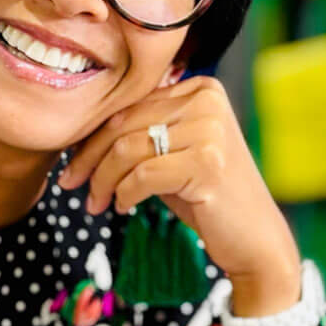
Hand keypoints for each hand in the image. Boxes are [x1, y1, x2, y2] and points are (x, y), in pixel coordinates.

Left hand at [59, 77, 301, 316]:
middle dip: (89, 158)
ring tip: (96, 203)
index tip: (73, 162)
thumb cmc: (207, 196)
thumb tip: (80, 134)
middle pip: (124, 123)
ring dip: (103, 181)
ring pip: (127, 150)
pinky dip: (124, 194)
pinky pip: (143, 176)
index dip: (93, 134)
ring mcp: (210, 132)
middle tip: (71, 184)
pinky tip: (122, 207)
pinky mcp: (207, 165)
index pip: (130, 104)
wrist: (254, 237)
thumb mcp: (173, 153)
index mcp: (200, 88)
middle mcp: (207, 101)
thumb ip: (141, 132)